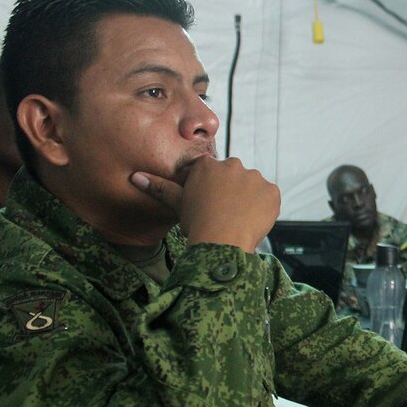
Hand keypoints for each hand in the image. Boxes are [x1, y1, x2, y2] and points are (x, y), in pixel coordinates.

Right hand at [131, 157, 279, 252]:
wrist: (222, 241)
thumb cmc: (197, 223)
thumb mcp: (177, 204)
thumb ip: (159, 188)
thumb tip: (135, 177)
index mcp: (208, 166)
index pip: (212, 173)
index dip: (212, 190)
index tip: (211, 205)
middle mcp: (232, 165)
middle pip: (234, 177)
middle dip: (232, 192)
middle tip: (225, 214)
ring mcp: (254, 178)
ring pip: (253, 186)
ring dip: (249, 198)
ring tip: (239, 219)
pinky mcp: (272, 191)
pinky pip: (270, 197)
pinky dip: (264, 207)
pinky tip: (253, 220)